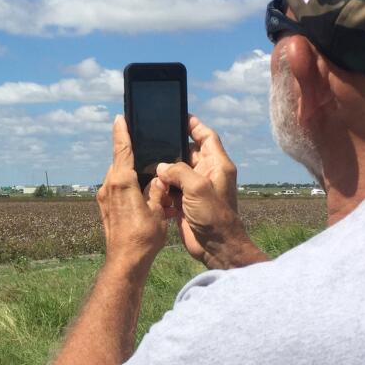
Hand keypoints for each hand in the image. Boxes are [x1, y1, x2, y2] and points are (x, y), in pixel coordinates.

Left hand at [96, 115, 168, 275]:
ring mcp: (104, 197)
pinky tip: (139, 189)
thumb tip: (158, 178)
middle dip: (128, 152)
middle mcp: (109, 186)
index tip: (120, 118)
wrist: (125, 261)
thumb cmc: (142, 237)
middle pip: (119, 162)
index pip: (122, 150)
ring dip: (128, 171)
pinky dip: (126, 184)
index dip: (122, 133)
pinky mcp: (105, 207)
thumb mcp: (156, 210)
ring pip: (117, 176)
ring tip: (144, 169)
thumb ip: (156, 190)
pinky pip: (116, 188)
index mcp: (121, 182)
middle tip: (140, 141)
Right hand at [156, 115, 267, 270]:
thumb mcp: (198, 188)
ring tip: (147, 163)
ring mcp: (196, 189)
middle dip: (171, 148)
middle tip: (152, 140)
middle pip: (188, 152)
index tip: (179, 116)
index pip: (206, 136)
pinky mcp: (186, 203)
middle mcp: (208, 174)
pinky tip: (151, 186)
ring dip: (164, 170)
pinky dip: (162, 188)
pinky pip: (171, 189)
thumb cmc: (214, 217)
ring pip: (176, 171)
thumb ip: (179, 171)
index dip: (194, 125)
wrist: (216, 248)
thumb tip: (161, 167)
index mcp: (218, 165)